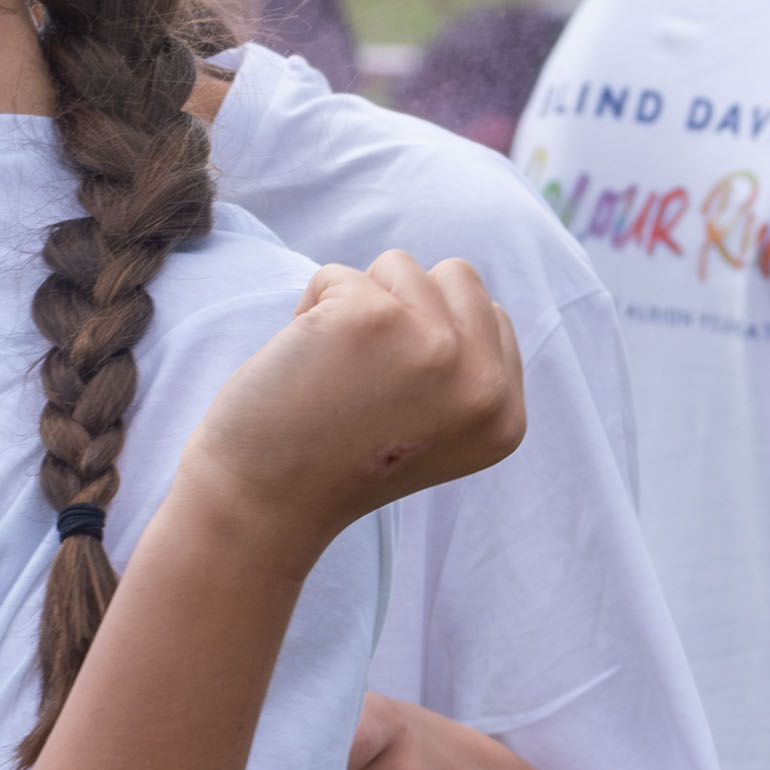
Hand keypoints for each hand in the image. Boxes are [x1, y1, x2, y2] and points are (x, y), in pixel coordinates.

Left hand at [180, 251, 524, 554]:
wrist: (264, 503)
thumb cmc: (337, 458)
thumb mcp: (435, 425)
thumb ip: (465, 367)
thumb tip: (455, 286)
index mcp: (505, 415)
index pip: (491, 316)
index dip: (430, 336)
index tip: (392, 397)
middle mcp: (485, 386)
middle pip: (458, 277)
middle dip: (404, 307)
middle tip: (365, 378)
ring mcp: (436, 348)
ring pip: (400, 267)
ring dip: (356, 305)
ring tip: (335, 372)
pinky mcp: (374, 319)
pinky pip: (338, 274)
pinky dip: (309, 310)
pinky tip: (304, 365)